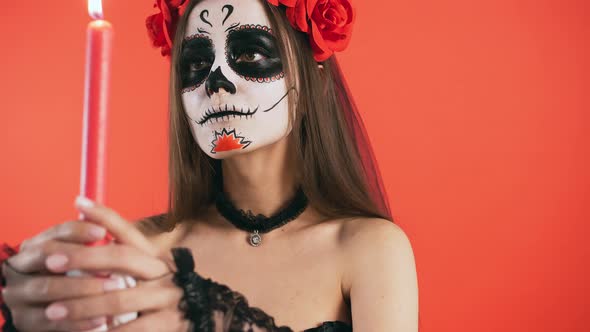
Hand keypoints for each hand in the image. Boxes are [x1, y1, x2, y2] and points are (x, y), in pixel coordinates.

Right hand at [2, 207, 115, 330]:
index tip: (102, 231)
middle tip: (113, 266)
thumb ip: (89, 245)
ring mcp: (18, 295)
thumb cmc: (78, 279)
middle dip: (81, 259)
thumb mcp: (80, 260)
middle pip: (46, 256)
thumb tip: (106, 223)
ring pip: (47, 287)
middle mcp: (19, 268)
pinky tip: (101, 319)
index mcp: (34, 248)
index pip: (53, 233)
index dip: (77, 230)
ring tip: (113, 289)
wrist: (63, 311)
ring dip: (82, 287)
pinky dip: (77, 320)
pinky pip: (50, 321)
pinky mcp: (24, 321)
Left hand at [3, 197, 190, 330]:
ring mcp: (167, 297)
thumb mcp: (152, 271)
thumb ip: (127, 258)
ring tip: (54, 310)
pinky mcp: (169, 324)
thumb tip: (90, 226)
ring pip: (121, 298)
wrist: (210, 315)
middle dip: (84, 258)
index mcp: (156, 257)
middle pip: (122, 258)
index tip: (77, 202)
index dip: (104, 215)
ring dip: (84, 305)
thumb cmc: (167, 293)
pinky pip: (134, 330)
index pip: (130, 230)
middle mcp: (163, 272)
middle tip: (51, 260)